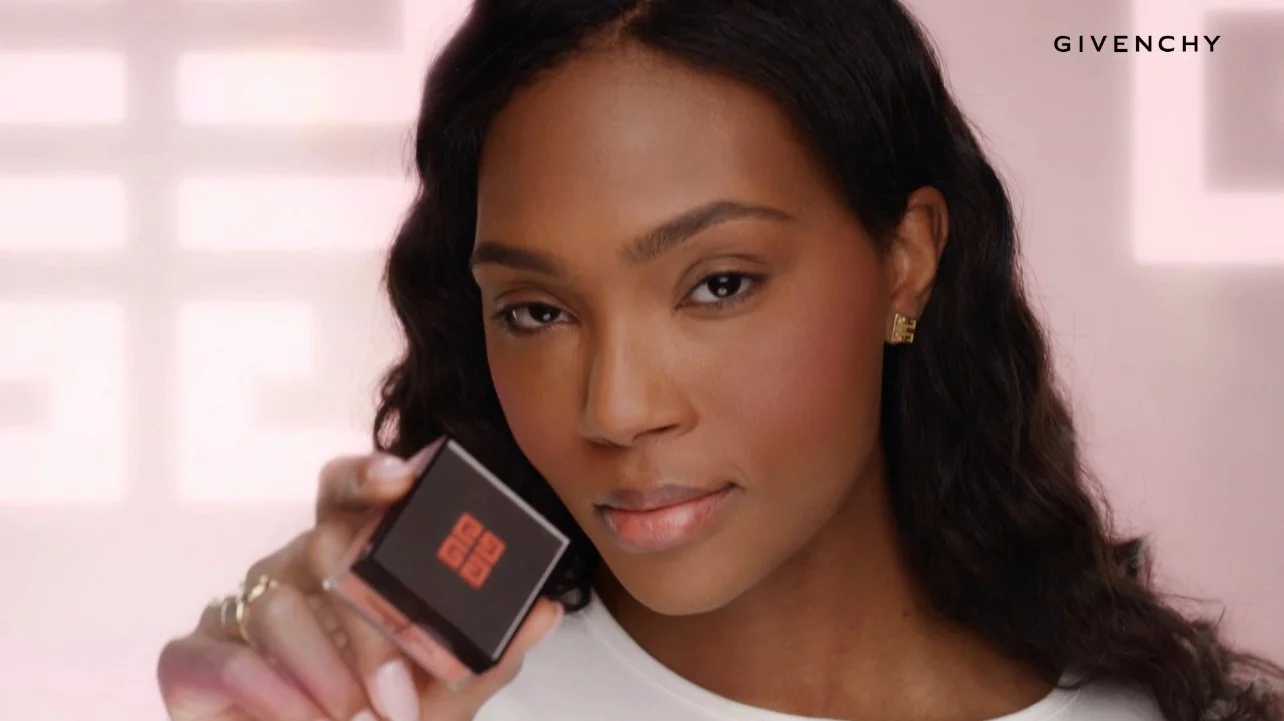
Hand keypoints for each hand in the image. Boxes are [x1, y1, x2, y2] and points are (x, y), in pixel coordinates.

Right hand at [157, 440, 564, 720]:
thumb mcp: (447, 694)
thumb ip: (490, 653)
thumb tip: (546, 608)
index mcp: (355, 559)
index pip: (351, 491)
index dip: (369, 473)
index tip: (401, 477)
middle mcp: (296, 569)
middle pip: (321, 547)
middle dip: (366, 625)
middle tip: (395, 694)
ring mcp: (242, 610)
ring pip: (272, 603)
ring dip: (319, 669)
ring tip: (349, 718)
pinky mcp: (194, 660)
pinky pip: (208, 653)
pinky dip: (257, 687)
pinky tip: (298, 717)